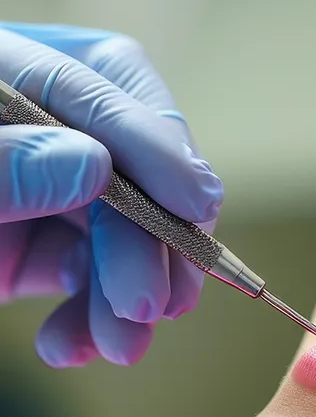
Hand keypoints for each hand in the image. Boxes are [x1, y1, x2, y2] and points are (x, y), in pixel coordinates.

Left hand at [0, 23, 222, 366]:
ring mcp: (48, 189)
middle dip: (151, 242)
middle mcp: (41, 126)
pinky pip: (95, 278)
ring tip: (119, 346)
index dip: (159, 145)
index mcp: (9, 70)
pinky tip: (75, 345)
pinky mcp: (42, 246)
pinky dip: (95, 318)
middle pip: (135, 168)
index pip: (106, 86)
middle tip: (152, 304)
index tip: (196, 203)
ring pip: (127, 233)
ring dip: (132, 295)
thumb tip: (91, 167)